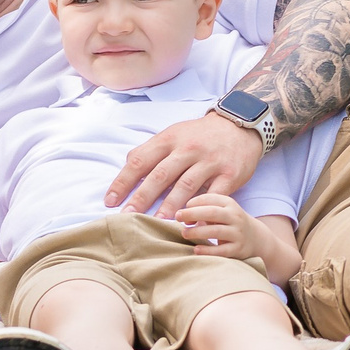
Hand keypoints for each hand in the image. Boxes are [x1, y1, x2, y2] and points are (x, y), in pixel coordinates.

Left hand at [106, 111, 265, 218]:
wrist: (239, 126)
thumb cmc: (199, 135)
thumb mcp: (173, 133)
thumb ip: (151, 150)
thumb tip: (128, 165)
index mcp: (169, 139)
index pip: (140, 160)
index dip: (123, 181)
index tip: (110, 200)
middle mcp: (188, 149)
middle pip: (161, 175)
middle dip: (143, 197)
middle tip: (128, 216)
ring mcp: (209, 162)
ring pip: (186, 186)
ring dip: (170, 206)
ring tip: (157, 223)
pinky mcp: (229, 174)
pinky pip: (213, 195)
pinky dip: (201, 209)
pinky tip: (191, 222)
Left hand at [174, 193, 257, 257]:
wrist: (255, 238)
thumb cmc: (228, 222)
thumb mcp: (220, 210)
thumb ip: (202, 210)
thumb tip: (181, 216)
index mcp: (229, 203)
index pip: (209, 199)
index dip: (193, 203)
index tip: (181, 210)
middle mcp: (235, 216)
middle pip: (212, 213)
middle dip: (193, 214)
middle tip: (177, 217)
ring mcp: (238, 233)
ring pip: (216, 231)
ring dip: (198, 232)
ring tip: (184, 233)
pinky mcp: (238, 249)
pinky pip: (222, 250)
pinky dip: (208, 251)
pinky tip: (196, 250)